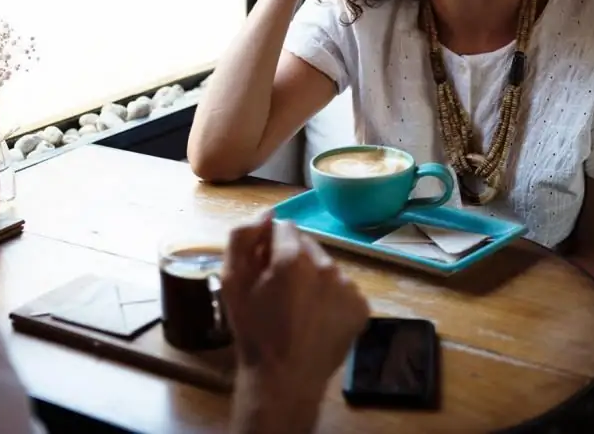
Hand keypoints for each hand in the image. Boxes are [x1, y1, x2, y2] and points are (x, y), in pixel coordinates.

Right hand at [222, 216, 369, 395]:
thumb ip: (243, 237)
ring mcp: (348, 287)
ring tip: (299, 307)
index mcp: (292, 258)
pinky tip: (317, 318)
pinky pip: (343, 289)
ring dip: (313, 277)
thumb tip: (268, 213)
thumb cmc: (253, 330)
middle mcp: (326, 266)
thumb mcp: (231, 281)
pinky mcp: (362, 306)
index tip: (263, 268)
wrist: (284, 379)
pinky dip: (331, 297)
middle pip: (307, 246)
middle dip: (293, 259)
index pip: (284, 227)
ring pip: (326, 267)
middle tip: (279, 290)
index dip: (270, 245)